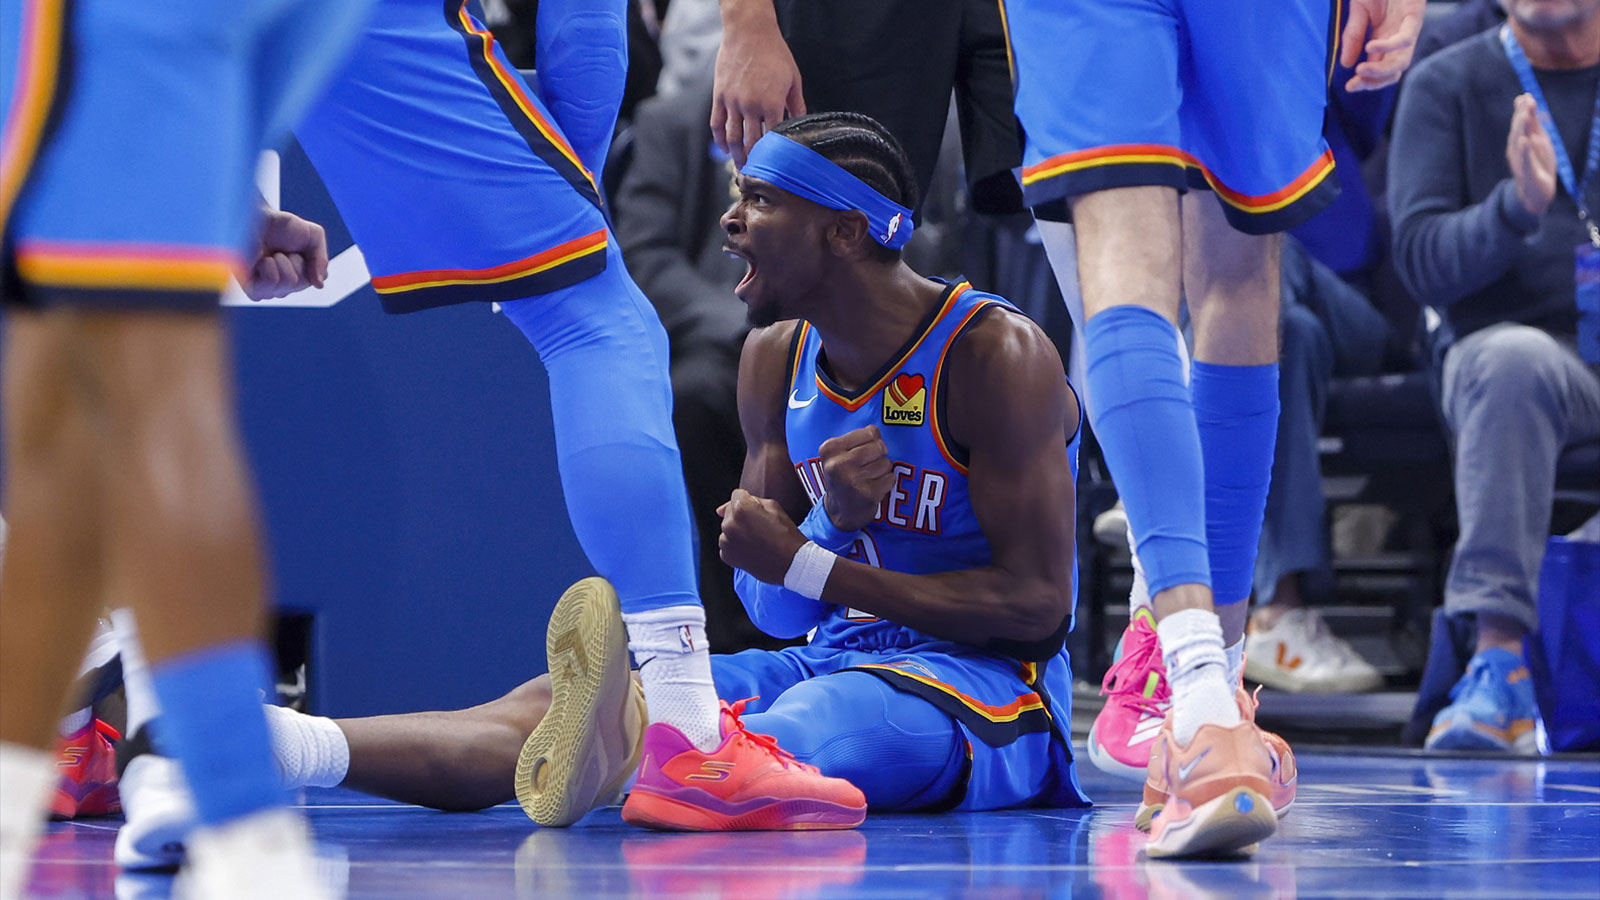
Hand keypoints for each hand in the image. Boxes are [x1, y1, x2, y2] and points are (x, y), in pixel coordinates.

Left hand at [247, 209, 327, 299]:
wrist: (254, 216)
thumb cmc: (280, 226)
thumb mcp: (313, 236)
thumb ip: (322, 261)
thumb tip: (320, 285)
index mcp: (298, 279)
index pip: (315, 281)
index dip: (308, 261)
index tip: (297, 248)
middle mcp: (282, 288)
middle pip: (300, 283)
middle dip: (295, 261)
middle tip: (281, 250)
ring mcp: (267, 291)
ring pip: (287, 284)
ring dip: (282, 262)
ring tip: (270, 253)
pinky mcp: (251, 288)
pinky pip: (271, 282)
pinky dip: (269, 266)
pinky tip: (260, 259)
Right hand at [710, 2, 804, 165]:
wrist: (748, 32)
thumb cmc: (775, 53)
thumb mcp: (793, 79)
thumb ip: (797, 105)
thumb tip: (801, 125)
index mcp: (771, 103)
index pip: (772, 139)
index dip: (772, 157)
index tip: (775, 170)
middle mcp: (750, 106)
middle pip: (750, 144)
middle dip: (753, 163)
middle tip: (756, 176)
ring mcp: (732, 102)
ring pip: (732, 138)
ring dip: (736, 156)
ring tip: (741, 168)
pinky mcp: (719, 96)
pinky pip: (717, 124)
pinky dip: (720, 140)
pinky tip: (725, 149)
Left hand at [717, 488, 806, 582]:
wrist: (792, 563)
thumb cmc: (785, 535)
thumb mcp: (774, 506)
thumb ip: (749, 500)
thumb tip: (721, 509)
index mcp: (741, 508)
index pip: (736, 495)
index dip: (749, 502)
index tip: (758, 512)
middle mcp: (729, 524)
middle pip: (730, 512)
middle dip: (742, 516)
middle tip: (761, 527)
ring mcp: (726, 542)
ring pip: (728, 529)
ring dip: (738, 531)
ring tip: (757, 540)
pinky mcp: (726, 556)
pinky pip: (728, 545)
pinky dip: (736, 546)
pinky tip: (752, 549)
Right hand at [818, 425, 893, 531]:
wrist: (839, 512)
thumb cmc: (843, 477)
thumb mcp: (840, 454)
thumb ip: (858, 439)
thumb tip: (876, 431)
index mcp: (830, 449)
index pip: (869, 432)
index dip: (872, 442)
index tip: (863, 453)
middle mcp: (839, 464)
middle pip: (879, 447)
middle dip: (878, 456)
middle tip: (866, 467)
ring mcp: (853, 480)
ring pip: (886, 463)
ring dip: (882, 471)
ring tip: (868, 479)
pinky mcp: (868, 494)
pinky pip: (890, 478)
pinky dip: (886, 483)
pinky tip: (873, 488)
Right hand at [1340, 0, 1423, 91]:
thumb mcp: (1357, 12)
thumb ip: (1352, 37)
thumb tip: (1347, 65)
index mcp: (1385, 38)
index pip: (1380, 69)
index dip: (1366, 81)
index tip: (1348, 86)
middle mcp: (1399, 37)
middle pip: (1393, 71)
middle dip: (1373, 82)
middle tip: (1354, 84)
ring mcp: (1409, 27)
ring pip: (1402, 61)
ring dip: (1381, 70)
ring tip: (1361, 70)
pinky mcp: (1415, 14)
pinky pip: (1405, 38)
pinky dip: (1388, 47)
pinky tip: (1370, 47)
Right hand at [1507, 94, 1558, 218]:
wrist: (1536, 191)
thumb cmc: (1537, 163)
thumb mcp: (1538, 139)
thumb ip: (1533, 120)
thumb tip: (1527, 98)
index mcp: (1520, 140)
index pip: (1521, 123)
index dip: (1523, 110)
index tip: (1526, 96)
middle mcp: (1517, 149)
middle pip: (1518, 130)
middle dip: (1521, 116)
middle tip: (1526, 102)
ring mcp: (1520, 161)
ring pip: (1519, 143)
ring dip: (1521, 129)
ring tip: (1524, 116)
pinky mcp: (1527, 172)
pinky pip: (1525, 160)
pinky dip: (1525, 151)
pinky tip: (1525, 141)